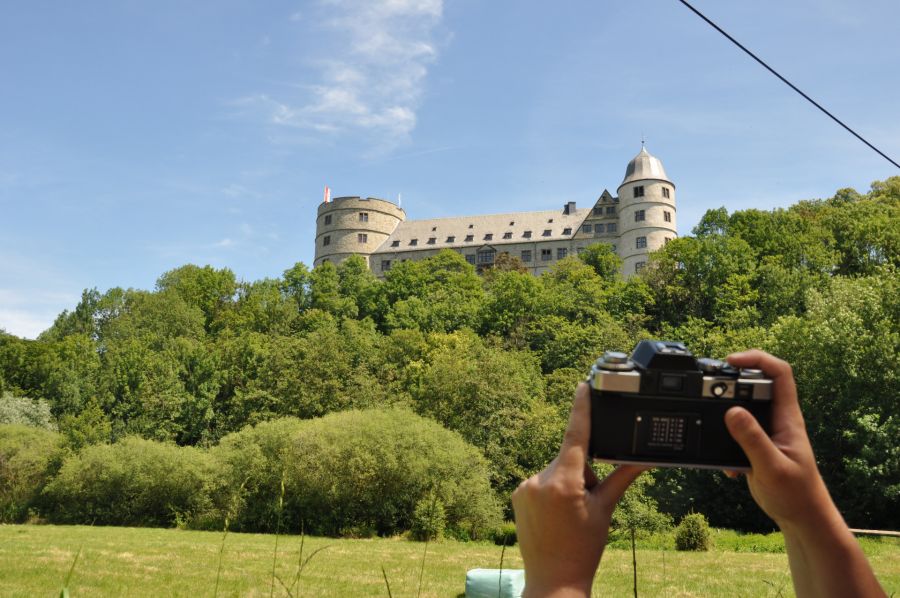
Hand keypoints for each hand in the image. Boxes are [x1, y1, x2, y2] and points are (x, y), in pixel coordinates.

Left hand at [512, 383, 644, 597]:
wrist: (553, 580)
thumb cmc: (584, 548)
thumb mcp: (606, 510)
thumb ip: (621, 478)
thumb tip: (644, 458)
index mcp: (564, 481)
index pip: (576, 435)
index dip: (581, 408)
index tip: (582, 385)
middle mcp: (540, 479)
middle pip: (570, 458)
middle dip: (582, 472)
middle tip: (586, 505)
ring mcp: (525, 486)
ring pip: (555, 470)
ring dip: (566, 482)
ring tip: (569, 515)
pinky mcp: (517, 494)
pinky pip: (540, 481)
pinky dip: (551, 490)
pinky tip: (555, 515)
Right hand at [724, 350, 886, 596]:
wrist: (801, 517)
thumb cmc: (796, 494)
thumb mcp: (772, 466)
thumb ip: (752, 439)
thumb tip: (732, 411)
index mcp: (787, 418)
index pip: (779, 373)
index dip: (757, 359)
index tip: (731, 362)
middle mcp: (776, 420)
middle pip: (756, 384)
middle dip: (732, 381)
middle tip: (709, 386)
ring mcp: (765, 432)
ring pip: (742, 407)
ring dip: (723, 412)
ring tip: (708, 419)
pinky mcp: (755, 446)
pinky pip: (734, 433)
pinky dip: (723, 443)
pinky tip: (726, 464)